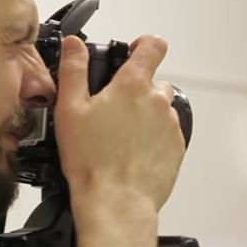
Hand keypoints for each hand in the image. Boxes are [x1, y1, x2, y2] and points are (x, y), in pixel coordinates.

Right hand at [53, 35, 184, 212]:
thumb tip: (74, 45)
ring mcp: (170, 126)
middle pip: (154, 82)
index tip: (135, 50)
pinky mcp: (176, 150)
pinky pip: (165, 135)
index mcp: (133, 86)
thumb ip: (74, 70)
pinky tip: (128, 154)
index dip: (143, 44)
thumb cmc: (92, 160)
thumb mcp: (70, 109)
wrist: (114, 201)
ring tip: (117, 138)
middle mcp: (158, 102)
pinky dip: (150, 140)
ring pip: (160, 110)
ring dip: (143, 116)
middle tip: (111, 110)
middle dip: (135, 90)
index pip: (152, 46)